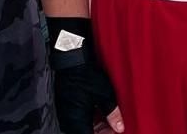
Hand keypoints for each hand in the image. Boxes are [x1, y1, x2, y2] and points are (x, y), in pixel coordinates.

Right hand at [47, 18, 122, 133]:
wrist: (71, 60)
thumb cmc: (85, 76)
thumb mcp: (104, 95)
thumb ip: (112, 114)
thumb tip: (120, 128)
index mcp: (77, 121)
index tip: (115, 131)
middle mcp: (69, 121)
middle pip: (88, 133)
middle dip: (102, 130)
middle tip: (115, 123)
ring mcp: (66, 115)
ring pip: (84, 127)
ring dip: (97, 124)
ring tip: (110, 116)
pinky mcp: (67, 108)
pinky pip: (80, 119)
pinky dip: (91, 117)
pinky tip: (101, 111)